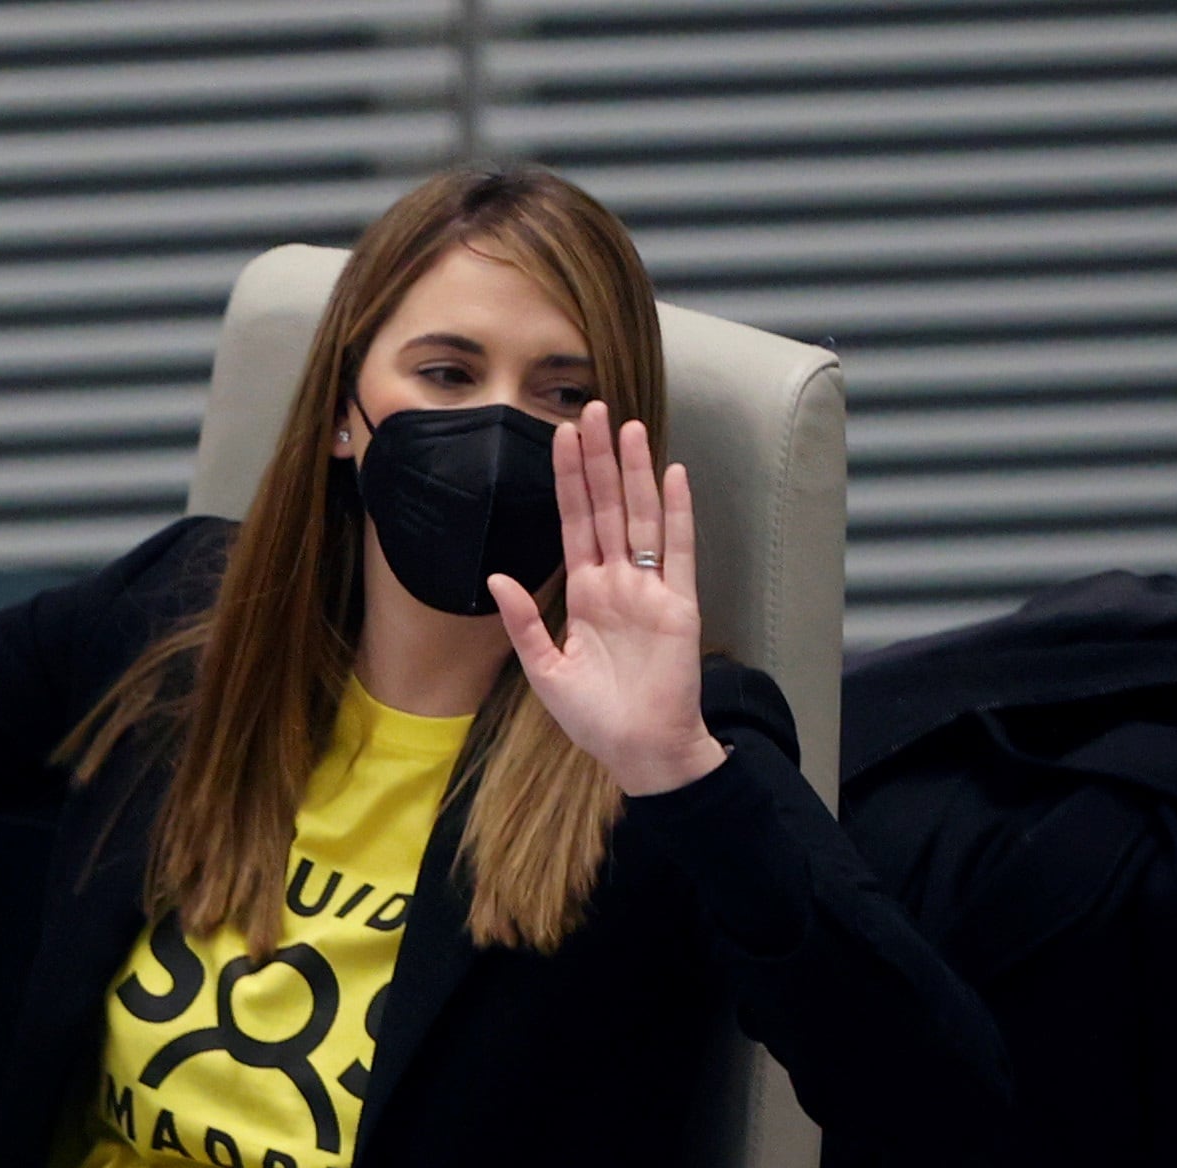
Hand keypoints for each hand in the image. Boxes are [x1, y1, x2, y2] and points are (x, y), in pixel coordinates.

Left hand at [490, 406, 726, 795]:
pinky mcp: (679, 605)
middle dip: (597, 460)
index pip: (574, 523)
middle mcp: (618, 583)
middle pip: (606, 507)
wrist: (640, 751)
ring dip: (634, 473)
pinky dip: (676, 512)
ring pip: (640, 517)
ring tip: (627, 427)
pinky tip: (673, 475)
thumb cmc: (594, 718)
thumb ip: (522, 623)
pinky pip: (679, 550)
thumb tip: (497, 575)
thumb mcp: (545, 670)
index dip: (568, 481)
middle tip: (591, 408)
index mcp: (585, 594)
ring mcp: (650, 589)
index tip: (560, 437)